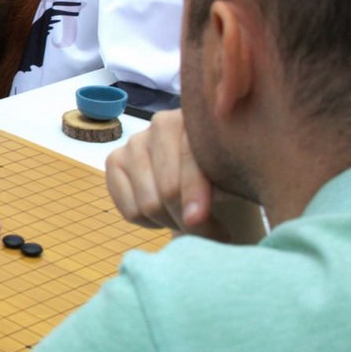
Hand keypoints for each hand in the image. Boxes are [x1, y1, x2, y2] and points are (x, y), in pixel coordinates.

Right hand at [105, 110, 263, 242]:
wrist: (212, 180)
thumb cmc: (229, 179)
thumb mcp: (236, 180)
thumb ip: (221, 189)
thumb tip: (193, 217)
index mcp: (198, 119)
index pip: (189, 163)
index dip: (199, 198)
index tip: (218, 232)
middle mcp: (161, 123)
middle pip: (167, 189)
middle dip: (190, 221)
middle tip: (213, 232)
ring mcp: (134, 141)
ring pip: (148, 204)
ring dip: (172, 223)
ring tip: (192, 221)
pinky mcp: (115, 161)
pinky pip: (129, 210)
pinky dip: (151, 223)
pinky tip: (167, 214)